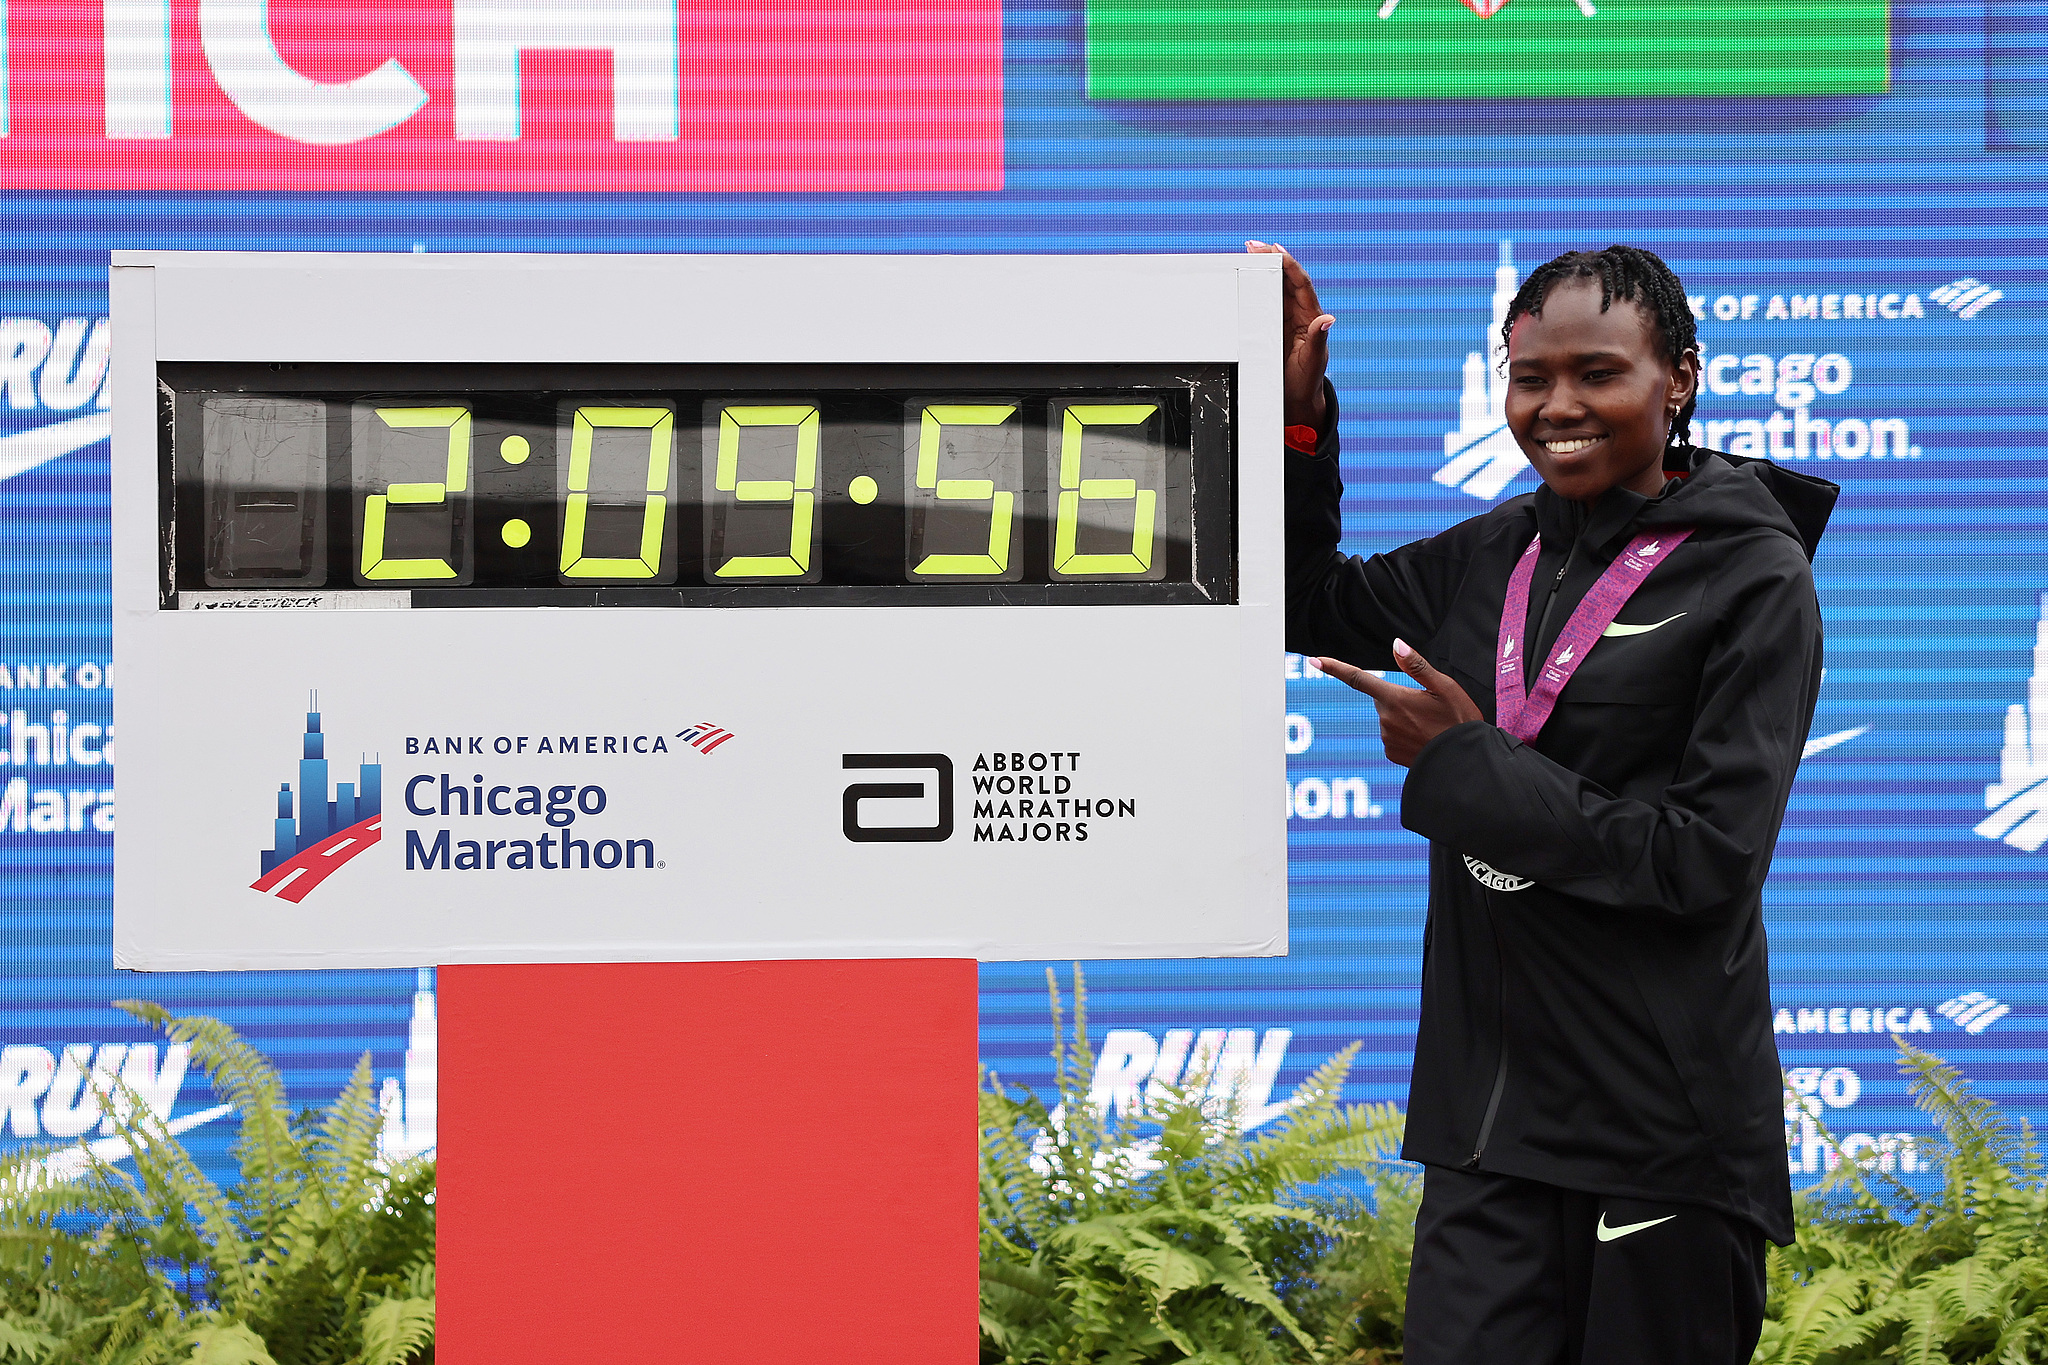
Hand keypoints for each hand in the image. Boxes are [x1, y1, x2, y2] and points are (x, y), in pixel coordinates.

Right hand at [1246, 240, 1331, 429]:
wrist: (1295, 398)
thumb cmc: (1306, 381)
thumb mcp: (1313, 361)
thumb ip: (1319, 339)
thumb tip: (1328, 319)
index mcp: (1311, 317)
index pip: (1301, 284)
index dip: (1290, 265)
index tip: (1276, 250)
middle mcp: (1299, 313)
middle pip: (1286, 278)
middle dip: (1272, 258)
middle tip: (1253, 245)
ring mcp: (1285, 317)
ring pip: (1275, 285)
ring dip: (1263, 267)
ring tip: (1248, 251)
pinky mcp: (1273, 324)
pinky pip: (1265, 298)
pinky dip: (1256, 284)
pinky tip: (1246, 273)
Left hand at [1316, 640, 1483, 767]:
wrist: (1465, 761)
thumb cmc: (1459, 721)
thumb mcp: (1445, 687)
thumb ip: (1416, 665)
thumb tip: (1397, 645)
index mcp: (1395, 698)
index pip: (1358, 678)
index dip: (1335, 667)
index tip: (1314, 661)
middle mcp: (1385, 719)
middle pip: (1383, 699)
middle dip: (1399, 699)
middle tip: (1428, 708)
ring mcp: (1386, 738)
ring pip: (1389, 718)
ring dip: (1405, 718)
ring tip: (1431, 726)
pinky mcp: (1391, 753)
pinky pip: (1393, 736)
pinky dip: (1406, 734)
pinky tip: (1425, 738)